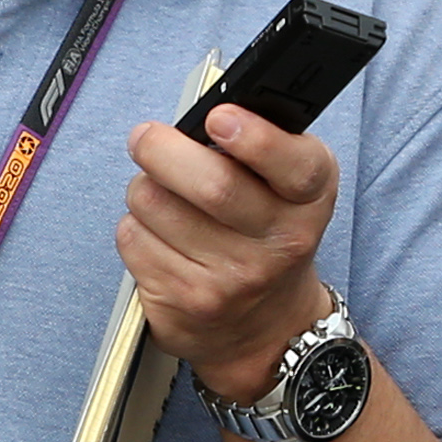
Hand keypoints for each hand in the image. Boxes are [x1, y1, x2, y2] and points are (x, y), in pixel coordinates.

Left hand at [124, 102, 340, 401]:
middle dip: (163, 148)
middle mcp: (278, 245)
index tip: (220, 118)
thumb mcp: (289, 187)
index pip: (295, 167)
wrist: (267, 328)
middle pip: (212, 184)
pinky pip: (132, 239)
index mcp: (309, 200)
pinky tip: (159, 236)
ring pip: (154, 205)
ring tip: (163, 197)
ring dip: (144, 188)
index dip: (256, 139)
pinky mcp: (183, 306)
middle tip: (146, 138)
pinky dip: (136, 226)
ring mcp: (230, 282)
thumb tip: (198, 113)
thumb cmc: (268, 235)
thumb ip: (259, 143)